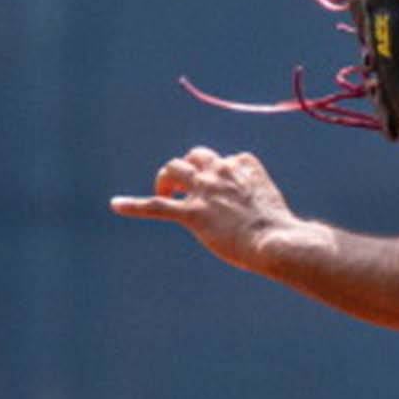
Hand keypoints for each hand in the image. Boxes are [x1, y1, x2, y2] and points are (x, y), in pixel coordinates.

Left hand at [110, 145, 308, 273]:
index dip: (221, 175)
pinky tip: (116, 205)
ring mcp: (204, 191)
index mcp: (244, 165)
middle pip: (195, 156)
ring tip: (165, 195)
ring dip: (166, 180)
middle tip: (184, 189)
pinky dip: (134, 205)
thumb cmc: (281, 232)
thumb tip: (255, 213)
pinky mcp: (192, 214)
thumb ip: (258, 198)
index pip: (227, 159)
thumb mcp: (272, 205)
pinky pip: (156, 206)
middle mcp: (221, 171)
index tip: (226, 194)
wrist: (278, 242)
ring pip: (173, 169)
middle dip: (188, 169)